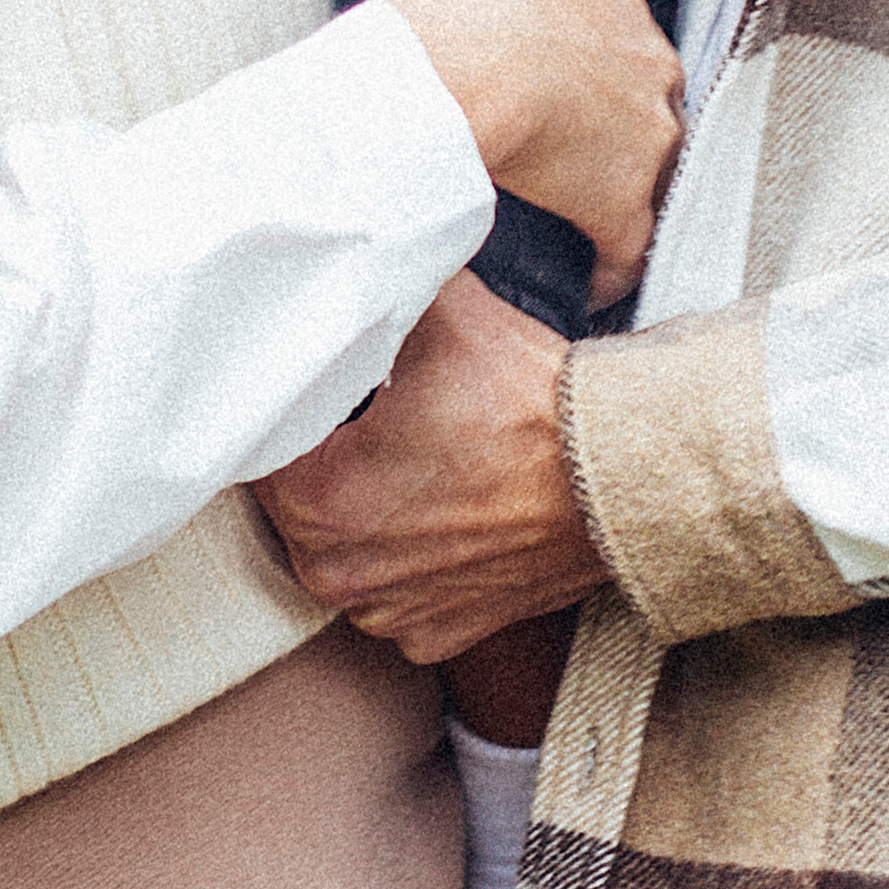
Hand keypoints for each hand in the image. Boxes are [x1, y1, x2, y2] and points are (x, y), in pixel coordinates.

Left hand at [257, 271, 605, 660]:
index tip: (322, 382)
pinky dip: (408, 555)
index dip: (290, 406)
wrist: (623, 478)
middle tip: (366, 413)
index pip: (265, 446)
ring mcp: (390, 613)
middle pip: (297, 503)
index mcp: (319, 502)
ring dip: (363, 511)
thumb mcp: (441, 313)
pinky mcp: (437, 634)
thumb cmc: (532, 403)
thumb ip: (376, 284)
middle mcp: (341, 575)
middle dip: (324, 458)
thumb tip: (345, 254)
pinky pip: (393, 589)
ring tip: (411, 459)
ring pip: (343, 549)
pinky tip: (441, 510)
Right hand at [386, 0, 679, 306]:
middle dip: (612, 133)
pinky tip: (587, 284)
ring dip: (618, 199)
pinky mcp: (625, 209)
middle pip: (644, 109)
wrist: (461, 72)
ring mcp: (648, 144)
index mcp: (620, 13)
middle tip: (562, 156)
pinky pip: (627, 251)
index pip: (620, 45)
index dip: (588, 71)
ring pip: (647, 179)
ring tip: (574, 219)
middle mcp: (652, 74)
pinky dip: (610, 268)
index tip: (556, 93)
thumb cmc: (461, 5)